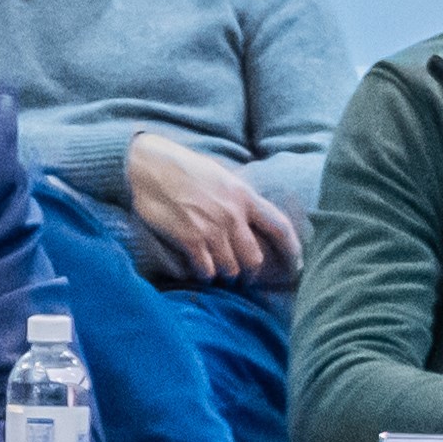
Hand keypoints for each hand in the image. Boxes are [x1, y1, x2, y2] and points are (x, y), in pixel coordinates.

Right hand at [124, 134, 299, 282]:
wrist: (147, 165)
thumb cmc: (182, 166)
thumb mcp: (220, 175)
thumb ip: (238, 197)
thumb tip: (249, 214)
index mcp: (244, 196)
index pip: (280, 227)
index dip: (292, 249)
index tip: (295, 265)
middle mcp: (232, 215)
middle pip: (254, 258)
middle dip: (250, 271)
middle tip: (244, 276)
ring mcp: (211, 229)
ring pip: (231, 268)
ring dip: (226, 274)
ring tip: (219, 272)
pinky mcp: (189, 239)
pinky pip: (206, 269)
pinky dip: (205, 274)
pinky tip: (200, 269)